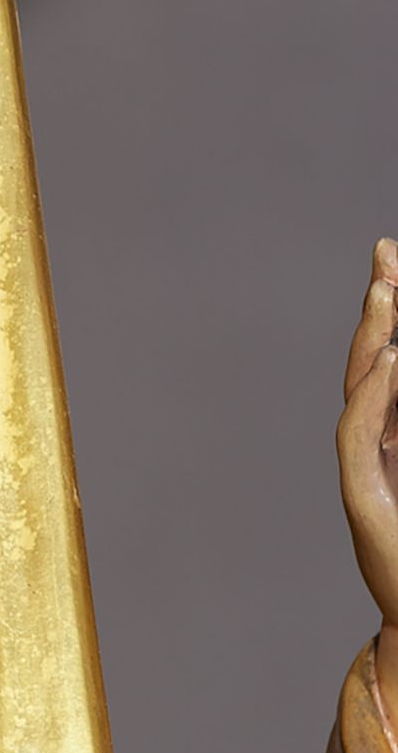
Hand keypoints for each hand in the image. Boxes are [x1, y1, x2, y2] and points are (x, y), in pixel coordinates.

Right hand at [337, 238, 397, 725]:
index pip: (392, 365)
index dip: (392, 317)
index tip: (393, 260)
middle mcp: (380, 452)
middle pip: (370, 366)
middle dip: (381, 309)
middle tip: (387, 253)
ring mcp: (368, 474)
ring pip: (360, 393)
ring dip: (374, 340)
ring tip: (388, 293)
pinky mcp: (365, 500)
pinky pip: (360, 437)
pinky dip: (374, 396)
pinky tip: (390, 362)